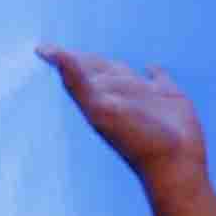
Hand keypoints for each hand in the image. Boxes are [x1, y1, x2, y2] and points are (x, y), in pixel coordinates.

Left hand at [37, 45, 206, 190]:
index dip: (60, 59)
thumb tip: (48, 52)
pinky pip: (158, 78)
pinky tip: (151, 68)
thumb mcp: (100, 109)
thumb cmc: (137, 140)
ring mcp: (144, 97)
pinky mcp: (169, 97)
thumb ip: (76, 82)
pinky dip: (154, 71)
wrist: (173, 166)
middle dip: (85, 61)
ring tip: (105, 62)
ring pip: (125, 74)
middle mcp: (119, 96)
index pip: (77, 71)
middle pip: (98, 71)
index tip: (41, 49)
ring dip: (115, 67)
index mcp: (99, 98)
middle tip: (67, 52)